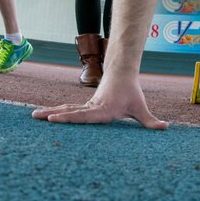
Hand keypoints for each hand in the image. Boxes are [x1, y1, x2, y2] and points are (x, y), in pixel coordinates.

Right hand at [31, 74, 167, 129]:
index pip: (83, 116)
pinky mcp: (86, 106)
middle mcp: (92, 108)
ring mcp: (87, 106)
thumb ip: (150, 121)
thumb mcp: (140, 107)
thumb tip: (166, 127)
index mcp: (102, 110)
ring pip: (66, 109)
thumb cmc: (131, 91)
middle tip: (35, 117)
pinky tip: (45, 116)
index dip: (68, 119)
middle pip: (69, 112)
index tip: (53, 119)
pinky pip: (69, 110)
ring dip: (50, 113)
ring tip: (33, 116)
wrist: (122, 73)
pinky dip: (56, 113)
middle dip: (52, 116)